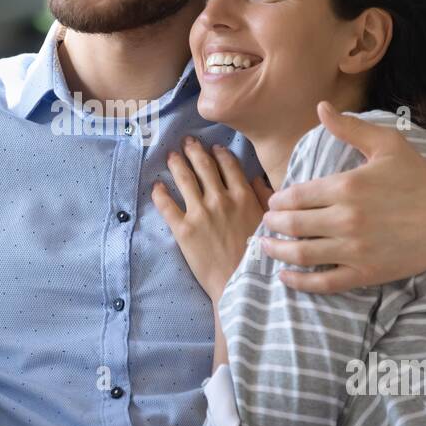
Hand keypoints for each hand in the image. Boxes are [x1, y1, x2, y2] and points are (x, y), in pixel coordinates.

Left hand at [151, 136, 273, 299]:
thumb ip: (265, 198)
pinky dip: (159, 193)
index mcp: (243, 196)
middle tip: (186, 141)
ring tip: (170, 156)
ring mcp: (200, 213)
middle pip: (203, 167)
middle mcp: (221, 199)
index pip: (228, 165)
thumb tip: (258, 179)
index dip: (219, 153)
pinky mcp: (184, 230)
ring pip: (184, 180)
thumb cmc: (260, 258)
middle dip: (194, 151)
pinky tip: (155, 186)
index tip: (213, 147)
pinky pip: (167, 206)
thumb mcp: (270, 223)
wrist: (241, 284)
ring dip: (176, 164)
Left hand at [260, 102, 425, 292]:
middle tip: (265, 223)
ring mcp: (355, 248)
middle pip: (293, 224)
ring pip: (302, 254)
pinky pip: (324, 283)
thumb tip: (321, 107)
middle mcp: (346, 219)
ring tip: (266, 246)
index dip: (278, 201)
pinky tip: (285, 277)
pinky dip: (300, 282)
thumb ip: (349, 128)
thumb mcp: (386, 144)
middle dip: (272, 224)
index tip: (273, 202)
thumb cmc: (419, 177)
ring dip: (277, 251)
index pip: (296, 196)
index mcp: (346, 186)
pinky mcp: (366, 272)